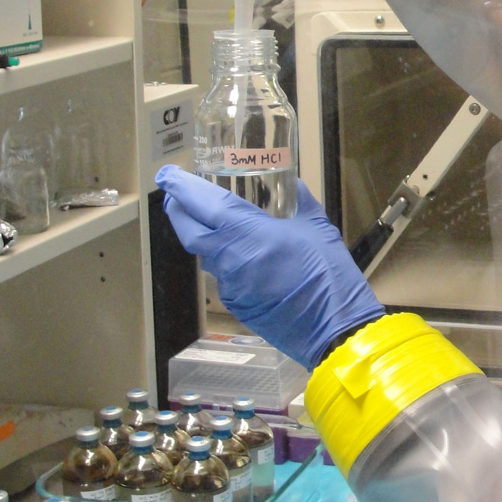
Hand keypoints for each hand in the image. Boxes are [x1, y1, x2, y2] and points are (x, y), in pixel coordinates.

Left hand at [155, 165, 385, 368]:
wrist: (333, 326)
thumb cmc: (328, 271)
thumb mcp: (317, 225)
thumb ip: (299, 200)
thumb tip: (290, 182)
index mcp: (248, 234)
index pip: (203, 206)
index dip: (182, 189)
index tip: (168, 175)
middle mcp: (230, 259)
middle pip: (189, 232)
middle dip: (178, 210)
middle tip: (176, 194)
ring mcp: (230, 285)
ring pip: (205, 254)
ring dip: (201, 234)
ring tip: (209, 219)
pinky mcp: (237, 304)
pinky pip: (223, 275)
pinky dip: (224, 258)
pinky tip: (239, 252)